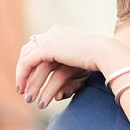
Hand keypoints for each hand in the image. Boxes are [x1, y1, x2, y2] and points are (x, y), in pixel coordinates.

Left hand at [15, 26, 129, 107]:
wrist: (107, 53)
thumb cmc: (101, 62)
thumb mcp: (81, 66)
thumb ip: (68, 74)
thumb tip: (59, 95)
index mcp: (62, 33)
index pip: (38, 45)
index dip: (31, 63)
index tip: (30, 79)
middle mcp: (53, 33)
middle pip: (29, 50)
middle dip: (24, 71)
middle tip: (22, 89)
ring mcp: (50, 38)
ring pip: (28, 59)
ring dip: (25, 79)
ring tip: (27, 97)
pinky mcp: (47, 47)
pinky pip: (28, 63)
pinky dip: (23, 76)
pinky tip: (25, 89)